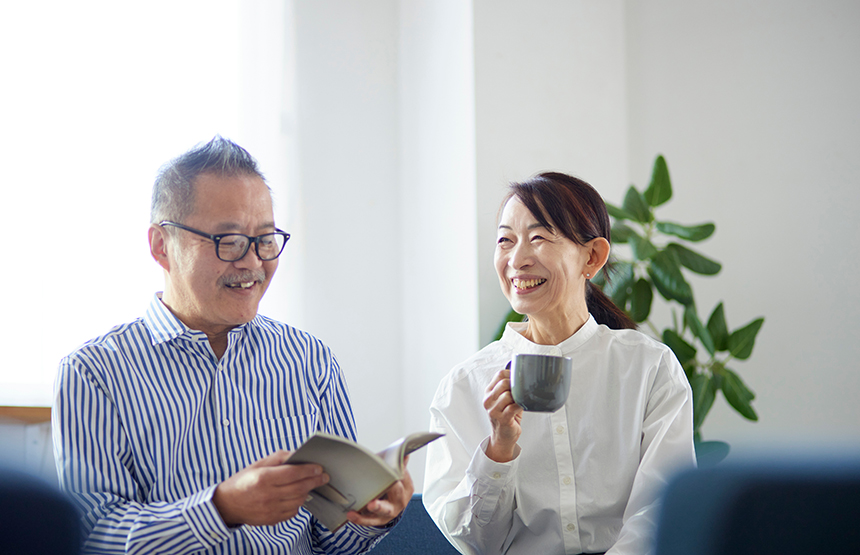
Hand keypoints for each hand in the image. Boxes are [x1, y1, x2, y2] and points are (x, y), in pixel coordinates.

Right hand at [213, 450, 328, 526]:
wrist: (227, 505)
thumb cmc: (242, 482)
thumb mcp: (257, 465)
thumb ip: (278, 458)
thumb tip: (296, 454)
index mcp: (263, 478)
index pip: (293, 473)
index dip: (309, 470)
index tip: (319, 467)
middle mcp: (267, 495)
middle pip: (299, 488)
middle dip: (314, 481)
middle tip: (324, 477)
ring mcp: (270, 509)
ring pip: (298, 501)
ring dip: (307, 492)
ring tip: (310, 485)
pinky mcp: (271, 519)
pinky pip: (292, 512)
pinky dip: (297, 503)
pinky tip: (297, 496)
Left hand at [346, 461, 414, 526]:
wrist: (391, 508)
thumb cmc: (392, 489)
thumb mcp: (397, 476)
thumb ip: (398, 465)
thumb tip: (403, 452)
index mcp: (406, 487)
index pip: (403, 476)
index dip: (397, 471)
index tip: (391, 466)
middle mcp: (400, 500)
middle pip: (397, 493)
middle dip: (390, 488)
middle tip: (384, 483)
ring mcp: (390, 512)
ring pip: (385, 510)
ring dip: (377, 507)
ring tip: (370, 504)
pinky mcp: (379, 520)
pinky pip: (370, 520)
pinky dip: (360, 518)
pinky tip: (352, 514)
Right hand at [483, 362, 522, 461]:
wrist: (503, 437)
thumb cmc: (506, 416)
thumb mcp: (504, 400)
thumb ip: (508, 388)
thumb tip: (523, 375)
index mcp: (488, 393)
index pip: (499, 375)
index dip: (511, 374)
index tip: (518, 379)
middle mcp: (488, 401)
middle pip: (503, 383)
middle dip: (515, 386)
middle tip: (521, 392)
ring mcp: (493, 410)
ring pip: (509, 394)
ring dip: (518, 397)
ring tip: (520, 401)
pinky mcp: (502, 419)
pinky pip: (514, 407)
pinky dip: (521, 405)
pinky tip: (522, 407)